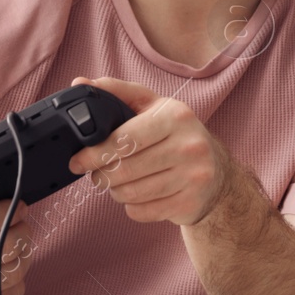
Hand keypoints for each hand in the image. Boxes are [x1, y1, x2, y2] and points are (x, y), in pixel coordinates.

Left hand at [66, 76, 230, 225]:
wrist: (217, 172)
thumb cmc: (176, 135)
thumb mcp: (152, 106)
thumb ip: (116, 93)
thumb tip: (80, 83)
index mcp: (176, 116)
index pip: (124, 139)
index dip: (94, 153)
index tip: (77, 161)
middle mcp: (189, 145)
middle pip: (124, 170)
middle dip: (101, 175)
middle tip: (97, 174)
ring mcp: (193, 176)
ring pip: (131, 194)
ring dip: (116, 191)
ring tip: (119, 183)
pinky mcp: (190, 203)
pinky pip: (142, 212)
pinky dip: (133, 207)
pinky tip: (140, 195)